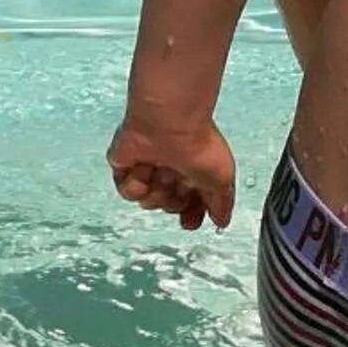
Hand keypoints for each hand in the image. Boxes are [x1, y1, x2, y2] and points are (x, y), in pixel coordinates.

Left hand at [106, 115, 235, 231]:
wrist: (171, 123)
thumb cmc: (200, 146)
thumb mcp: (223, 180)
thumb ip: (222, 205)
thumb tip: (221, 222)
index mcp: (195, 171)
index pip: (190, 205)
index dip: (190, 217)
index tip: (188, 223)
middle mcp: (171, 169)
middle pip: (169, 206)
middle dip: (174, 200)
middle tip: (179, 182)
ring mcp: (147, 166)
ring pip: (148, 203)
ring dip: (157, 190)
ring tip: (162, 169)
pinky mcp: (124, 163)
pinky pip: (127, 192)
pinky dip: (136, 183)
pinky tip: (145, 166)